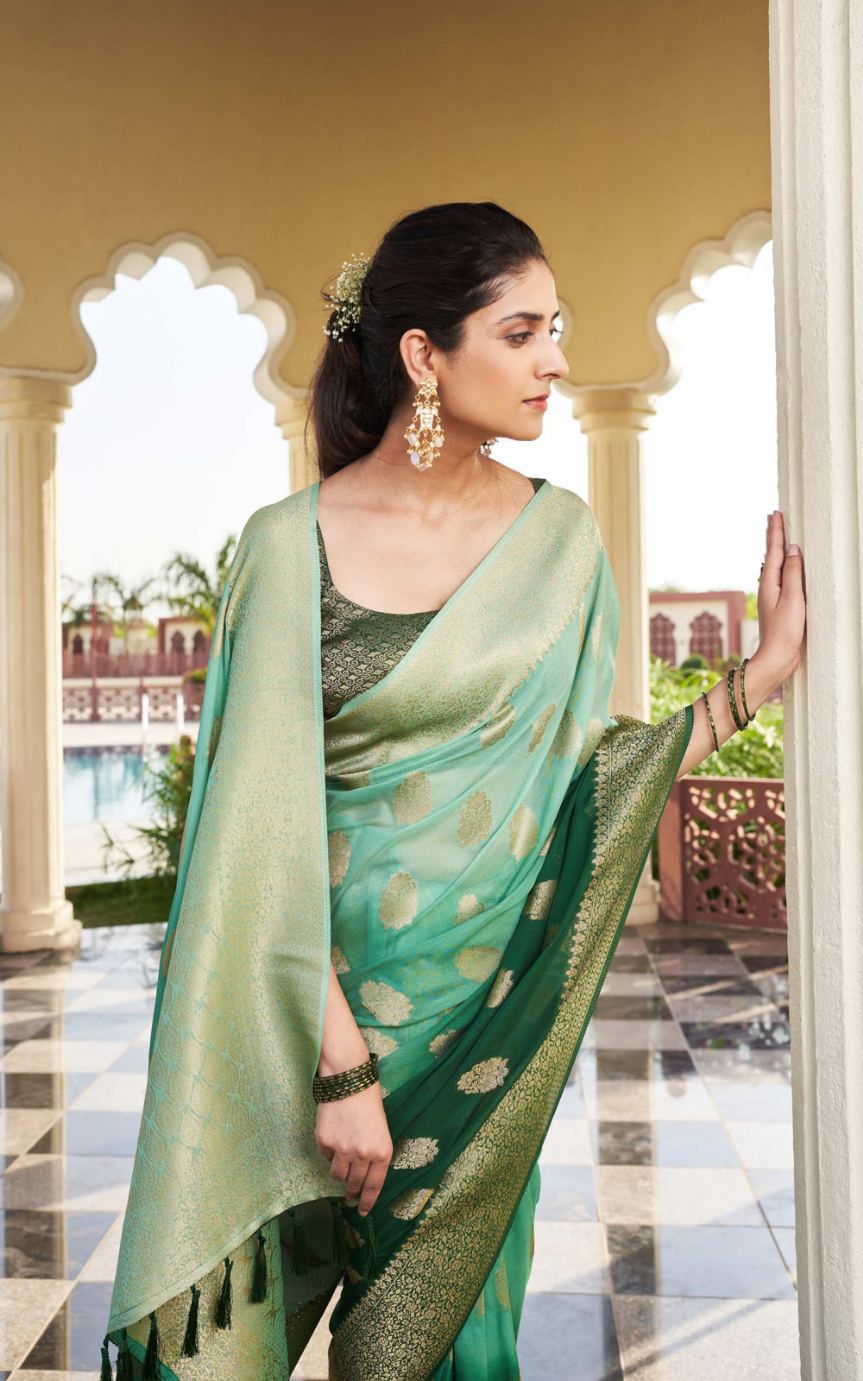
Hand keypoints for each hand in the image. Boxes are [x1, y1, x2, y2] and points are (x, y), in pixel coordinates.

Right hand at [315, 1065, 392, 1216]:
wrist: (348, 1081)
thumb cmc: (369, 1103)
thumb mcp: (381, 1130)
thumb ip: (374, 1153)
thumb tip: (363, 1176)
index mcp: (382, 1151)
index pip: (374, 1185)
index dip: (368, 1201)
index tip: (363, 1211)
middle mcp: (363, 1154)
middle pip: (354, 1184)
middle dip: (351, 1192)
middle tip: (350, 1195)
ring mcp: (342, 1149)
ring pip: (337, 1174)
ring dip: (339, 1173)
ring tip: (342, 1163)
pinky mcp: (324, 1142)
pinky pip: (326, 1157)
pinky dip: (329, 1154)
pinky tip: (334, 1139)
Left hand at [754, 510, 806, 684]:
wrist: (776, 658)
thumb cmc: (784, 632)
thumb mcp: (792, 599)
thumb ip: (792, 573)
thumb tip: (792, 549)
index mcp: (769, 583)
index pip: (773, 551)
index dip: (775, 532)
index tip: (775, 514)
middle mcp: (768, 587)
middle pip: (771, 555)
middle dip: (773, 535)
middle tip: (773, 516)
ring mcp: (772, 596)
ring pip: (774, 565)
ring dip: (775, 548)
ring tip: (776, 534)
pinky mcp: (778, 605)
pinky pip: (779, 577)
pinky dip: (780, 564)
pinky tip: (782, 567)